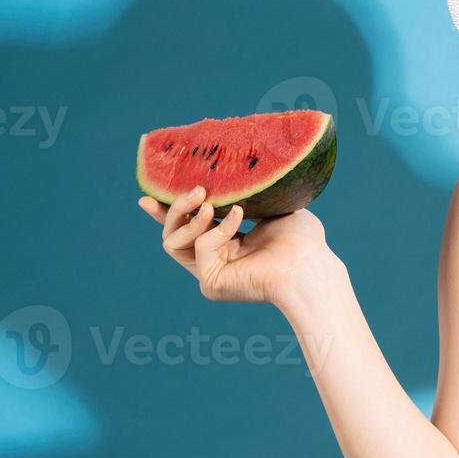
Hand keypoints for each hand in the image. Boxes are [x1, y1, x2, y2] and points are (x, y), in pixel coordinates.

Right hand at [137, 185, 336, 308]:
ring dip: (187, 217)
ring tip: (207, 201)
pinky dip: (217, 228)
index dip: (168, 212)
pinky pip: (200, 245)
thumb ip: (248, 194)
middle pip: (173, 234)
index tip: (149, 195)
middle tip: (192, 190)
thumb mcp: (273, 206)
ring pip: (173, 242)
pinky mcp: (210, 282)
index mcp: (230, 243)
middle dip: (173, 209)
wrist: (309, 264)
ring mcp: (211, 272)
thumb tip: (232, 175)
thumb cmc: (303, 239)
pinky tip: (239, 216)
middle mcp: (217, 259)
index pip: (192, 226)